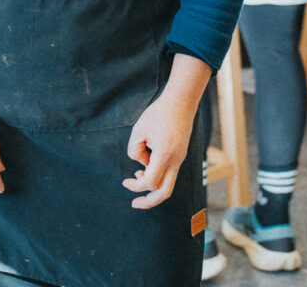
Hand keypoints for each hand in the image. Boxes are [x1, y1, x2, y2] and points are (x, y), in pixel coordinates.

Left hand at [122, 89, 195, 208]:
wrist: (181, 102)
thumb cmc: (159, 113)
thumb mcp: (139, 130)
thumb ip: (135, 150)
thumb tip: (140, 163)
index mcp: (164, 155)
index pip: (150, 182)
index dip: (135, 186)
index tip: (125, 181)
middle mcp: (175, 161)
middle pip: (164, 193)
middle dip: (149, 202)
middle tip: (135, 204)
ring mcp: (180, 159)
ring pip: (168, 185)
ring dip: (152, 187)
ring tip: (137, 177)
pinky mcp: (180, 155)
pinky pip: (169, 174)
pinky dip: (158, 176)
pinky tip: (146, 166)